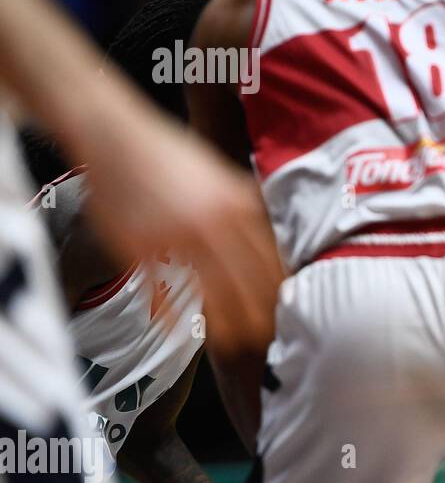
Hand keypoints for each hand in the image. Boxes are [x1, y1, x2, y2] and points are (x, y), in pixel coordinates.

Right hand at [83, 116, 283, 355]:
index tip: (289, 309)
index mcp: (237, 205)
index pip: (270, 257)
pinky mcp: (140, 245)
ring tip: (235, 346)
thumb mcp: (222, 175)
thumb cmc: (172, 158)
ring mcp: (176, 236)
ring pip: (210, 290)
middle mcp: (213, 222)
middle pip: (247, 280)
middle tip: (269, 338)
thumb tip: (273, 235)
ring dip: (226, 323)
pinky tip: (181, 329)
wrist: (118, 137)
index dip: (279, 288)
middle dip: (260, 313)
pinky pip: (163, 287)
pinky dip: (172, 312)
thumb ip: (247, 206)